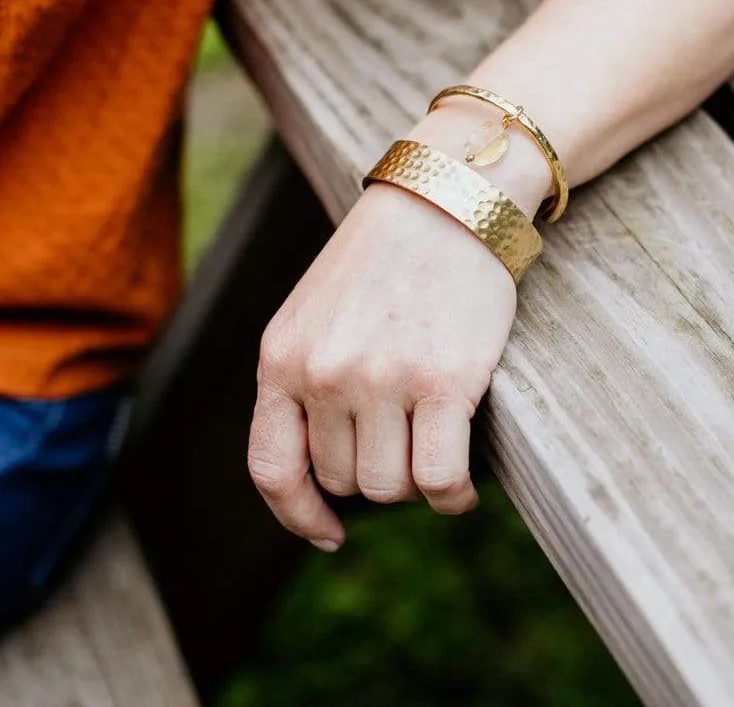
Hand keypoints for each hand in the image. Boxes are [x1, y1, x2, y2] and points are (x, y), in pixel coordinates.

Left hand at [247, 180, 519, 550]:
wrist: (446, 200)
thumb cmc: (384, 260)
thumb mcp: (314, 313)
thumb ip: (303, 380)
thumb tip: (323, 475)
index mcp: (281, 357)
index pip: (272, 468)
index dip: (299, 514)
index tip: (329, 532)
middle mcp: (324, 373)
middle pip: (345, 480)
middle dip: (376, 471)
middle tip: (406, 437)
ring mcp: (382, 379)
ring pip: (391, 488)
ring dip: (416, 484)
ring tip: (434, 447)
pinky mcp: (443, 383)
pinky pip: (440, 479)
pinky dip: (452, 496)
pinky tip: (461, 486)